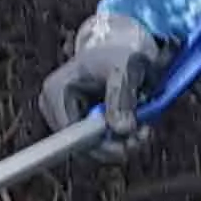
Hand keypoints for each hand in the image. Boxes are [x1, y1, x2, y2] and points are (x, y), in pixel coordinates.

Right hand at [40, 10, 167, 141]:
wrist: (123, 50)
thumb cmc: (121, 53)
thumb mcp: (125, 69)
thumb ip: (122, 97)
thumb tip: (122, 130)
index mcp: (57, 91)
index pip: (71, 134)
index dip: (100, 146)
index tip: (127, 146)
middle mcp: (55, 108)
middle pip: (82, 147)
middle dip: (116, 146)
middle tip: (145, 135)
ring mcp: (66, 118)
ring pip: (93, 150)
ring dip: (122, 145)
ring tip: (145, 129)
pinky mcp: (79, 126)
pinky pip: (99, 145)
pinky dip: (120, 141)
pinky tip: (136, 128)